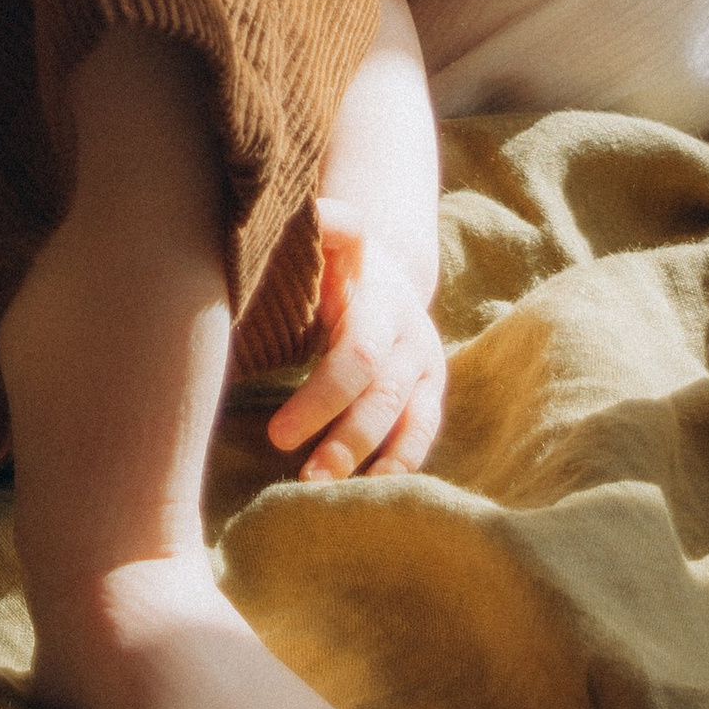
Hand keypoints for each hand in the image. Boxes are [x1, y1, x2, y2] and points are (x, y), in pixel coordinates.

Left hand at [264, 208, 446, 478]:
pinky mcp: (431, 391)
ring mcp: (424, 363)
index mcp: (375, 295)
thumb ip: (319, 227)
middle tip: (289, 470)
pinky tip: (369, 492)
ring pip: (402, 416)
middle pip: (376, 391)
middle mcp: (406, 330)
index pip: (355, 354)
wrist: (387, 269)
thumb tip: (306, 216)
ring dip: (363, 456)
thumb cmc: (333, 260)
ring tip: (317, 487)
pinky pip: (423, 433)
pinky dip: (399, 464)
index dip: (322, 397)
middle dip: (336, 433)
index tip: (277, 435)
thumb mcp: (328, 235)